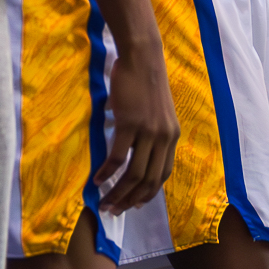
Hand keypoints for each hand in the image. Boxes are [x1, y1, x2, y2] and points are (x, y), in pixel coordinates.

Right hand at [94, 42, 178, 214]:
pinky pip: (117, 158)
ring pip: (133, 174)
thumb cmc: (146, 82)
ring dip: (117, 193)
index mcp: (172, 136)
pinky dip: (106, 173)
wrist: (143, 57)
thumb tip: (135, 153)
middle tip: (115, 211)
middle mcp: (164, 137)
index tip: (135, 204)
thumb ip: (152, 133)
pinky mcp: (129, 124)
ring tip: (104, 203)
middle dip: (130, 200)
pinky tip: (97, 180)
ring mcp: (148, 132)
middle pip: (148, 180)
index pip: (163, 174)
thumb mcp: (158, 112)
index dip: (149, 193)